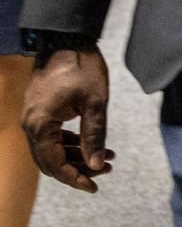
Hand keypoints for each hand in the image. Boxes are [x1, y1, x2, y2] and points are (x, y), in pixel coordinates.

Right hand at [22, 46, 114, 191]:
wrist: (66, 40)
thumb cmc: (82, 68)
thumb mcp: (95, 103)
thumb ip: (95, 136)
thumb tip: (96, 165)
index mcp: (40, 125)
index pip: (54, 164)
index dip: (74, 178)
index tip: (94, 186)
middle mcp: (30, 125)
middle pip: (50, 161)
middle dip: (77, 169)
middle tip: (105, 172)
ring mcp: (33, 118)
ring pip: (51, 149)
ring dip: (76, 156)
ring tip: (107, 159)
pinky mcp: (40, 112)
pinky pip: (51, 136)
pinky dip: (70, 143)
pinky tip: (92, 145)